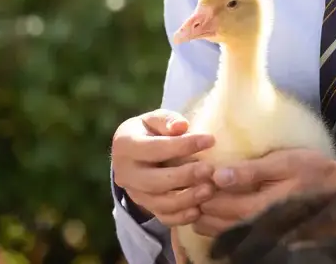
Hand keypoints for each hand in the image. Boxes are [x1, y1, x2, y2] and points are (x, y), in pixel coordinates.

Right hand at [110, 109, 216, 225]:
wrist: (137, 154)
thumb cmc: (151, 131)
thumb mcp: (155, 119)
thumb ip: (167, 121)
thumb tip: (182, 126)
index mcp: (125, 146)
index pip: (155, 148)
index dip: (183, 145)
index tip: (211, 140)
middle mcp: (125, 173)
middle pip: (155, 181)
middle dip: (185, 177)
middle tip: (210, 170)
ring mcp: (134, 194)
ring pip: (159, 203)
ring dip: (186, 199)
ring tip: (210, 190)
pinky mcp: (146, 207)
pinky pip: (163, 217)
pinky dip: (181, 217)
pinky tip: (199, 210)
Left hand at [191, 148, 335, 236]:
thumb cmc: (311, 170)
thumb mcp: (283, 163)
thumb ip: (251, 171)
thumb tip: (218, 175)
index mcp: (259, 207)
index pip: (218, 204)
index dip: (202, 189)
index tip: (194, 172)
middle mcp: (255, 225)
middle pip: (214, 221)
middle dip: (199, 203)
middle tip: (190, 183)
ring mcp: (257, 231)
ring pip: (219, 230)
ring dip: (204, 215)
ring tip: (197, 195)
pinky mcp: (261, 231)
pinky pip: (231, 232)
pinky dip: (216, 223)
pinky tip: (213, 210)